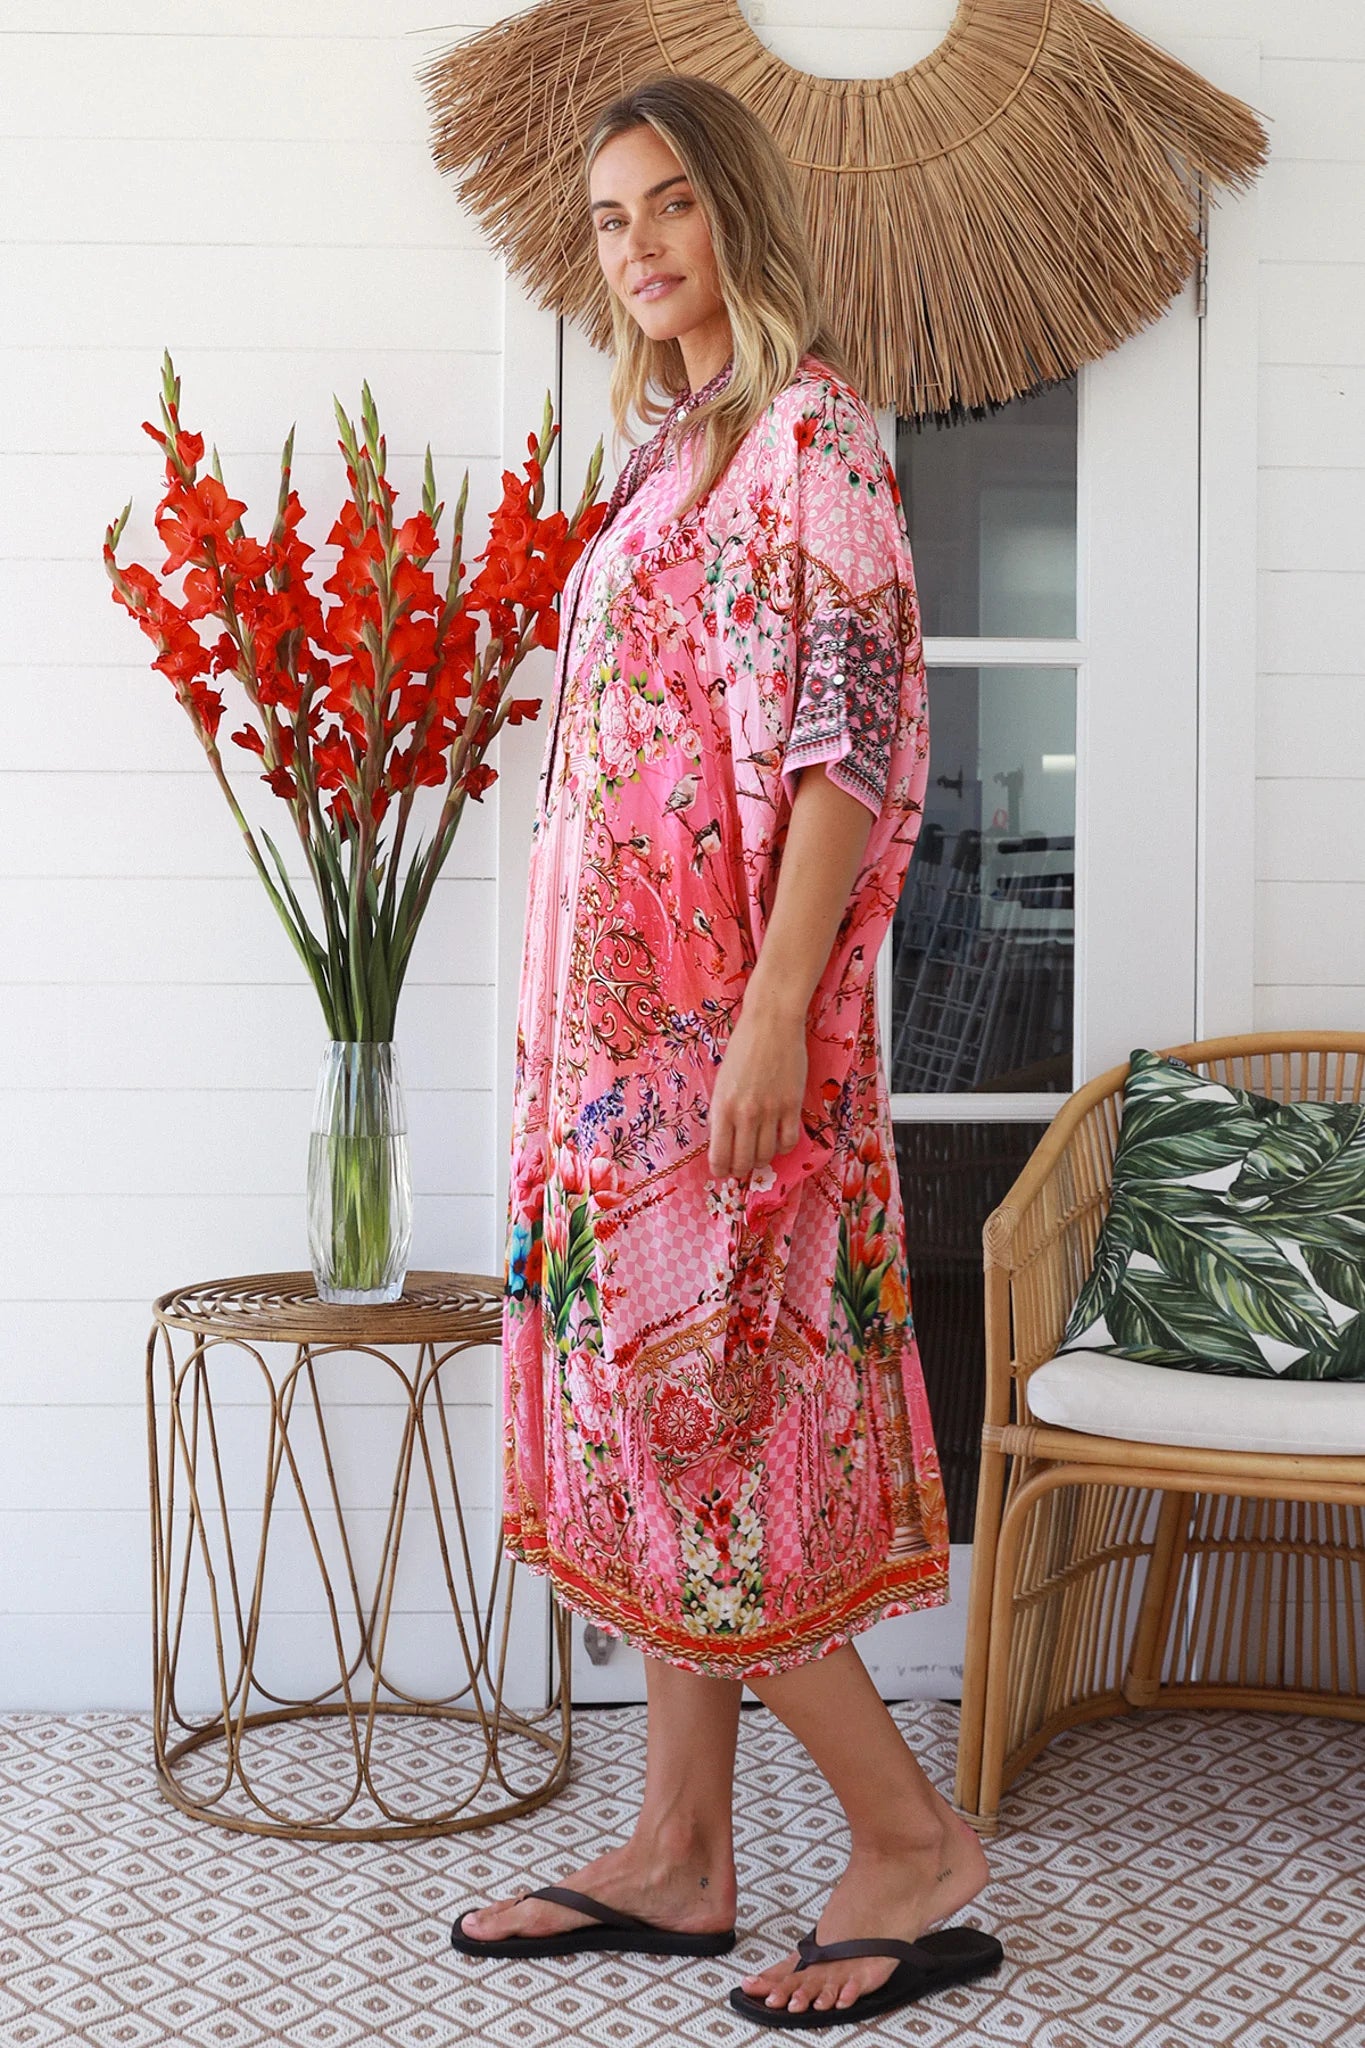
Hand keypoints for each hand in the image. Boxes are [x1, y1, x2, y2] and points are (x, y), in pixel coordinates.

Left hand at [707, 1000, 806, 1179]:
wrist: (771, 1023)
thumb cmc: (742, 1048)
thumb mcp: (721, 1082)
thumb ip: (722, 1112)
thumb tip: (725, 1140)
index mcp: (722, 1107)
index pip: (719, 1156)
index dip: (721, 1170)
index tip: (723, 1170)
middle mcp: (745, 1113)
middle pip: (744, 1162)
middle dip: (741, 1169)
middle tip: (742, 1166)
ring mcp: (771, 1111)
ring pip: (767, 1155)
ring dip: (762, 1159)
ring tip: (759, 1151)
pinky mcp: (792, 1105)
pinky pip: (789, 1141)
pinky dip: (783, 1147)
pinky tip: (778, 1139)